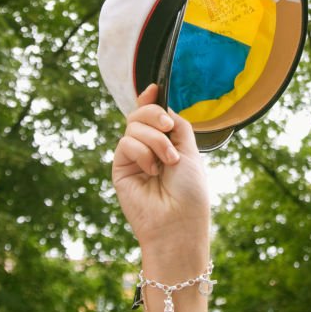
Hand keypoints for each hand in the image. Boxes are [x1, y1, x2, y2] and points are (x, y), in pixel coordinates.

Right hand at [112, 84, 209, 278]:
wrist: (178, 223)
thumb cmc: (190, 192)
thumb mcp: (190, 150)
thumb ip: (176, 125)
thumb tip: (162, 104)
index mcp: (167, 143)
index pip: (154, 115)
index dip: (151, 99)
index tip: (155, 88)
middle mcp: (148, 148)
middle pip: (142, 113)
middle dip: (156, 115)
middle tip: (168, 129)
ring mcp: (133, 158)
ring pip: (134, 125)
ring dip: (155, 140)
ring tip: (167, 162)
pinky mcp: (120, 168)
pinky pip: (126, 142)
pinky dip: (143, 152)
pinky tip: (152, 170)